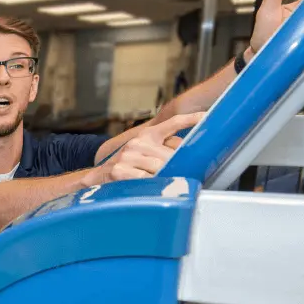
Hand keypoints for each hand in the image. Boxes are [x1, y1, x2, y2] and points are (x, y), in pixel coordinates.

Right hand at [88, 113, 203, 184]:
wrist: (97, 177)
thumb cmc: (128, 167)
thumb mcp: (146, 153)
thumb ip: (166, 150)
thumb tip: (187, 153)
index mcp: (148, 135)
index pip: (173, 123)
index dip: (191, 119)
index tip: (207, 116)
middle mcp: (138, 142)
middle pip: (171, 154)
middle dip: (176, 167)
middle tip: (178, 175)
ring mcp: (128, 156)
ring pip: (159, 168)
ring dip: (162, 178)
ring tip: (158, 183)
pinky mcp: (119, 170)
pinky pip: (145, 179)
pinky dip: (149, 185)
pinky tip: (145, 186)